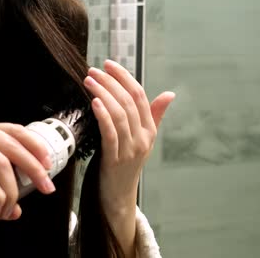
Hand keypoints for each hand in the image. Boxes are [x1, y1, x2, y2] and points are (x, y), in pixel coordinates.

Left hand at [84, 59, 174, 213]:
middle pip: (128, 102)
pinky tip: (95, 102)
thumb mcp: (143, 138)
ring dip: (103, 94)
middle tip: (94, 70)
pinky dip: (103, 115)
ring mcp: (130, 149)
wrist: (119, 195)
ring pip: (119, 114)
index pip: (140, 96)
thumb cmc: (127, 163)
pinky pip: (110, 133)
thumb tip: (170, 94)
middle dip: (110, 82)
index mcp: (150, 130)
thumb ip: (154, 115)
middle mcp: (143, 138)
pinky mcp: (115, 159)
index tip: (108, 64)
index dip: (124, 77)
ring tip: (90, 81)